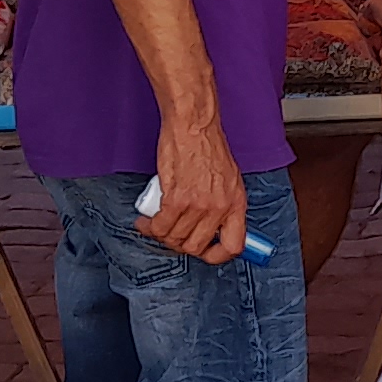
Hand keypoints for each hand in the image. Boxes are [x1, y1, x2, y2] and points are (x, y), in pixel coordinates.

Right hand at [143, 114, 246, 263]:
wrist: (193, 126)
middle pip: (197, 246)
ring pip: (175, 238)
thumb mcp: (230, 179)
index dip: (217, 256)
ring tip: (155, 225)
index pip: (234, 245)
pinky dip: (149, 227)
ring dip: (161, 235)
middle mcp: (219, 208)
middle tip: (172, 234)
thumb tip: (217, 228)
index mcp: (236, 203)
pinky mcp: (176, 198)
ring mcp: (198, 205)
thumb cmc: (208, 146)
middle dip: (180, 245)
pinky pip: (160, 226)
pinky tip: (145, 222)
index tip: (206, 253)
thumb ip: (225, 205)